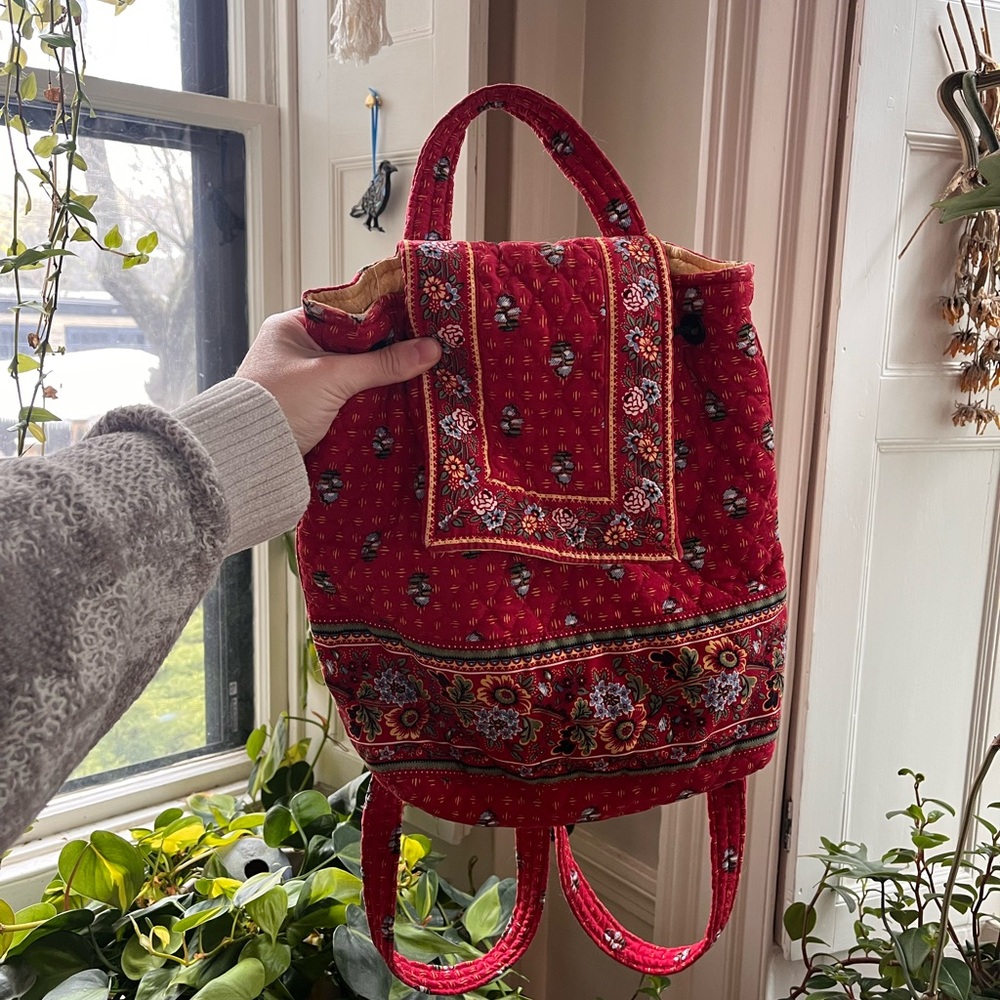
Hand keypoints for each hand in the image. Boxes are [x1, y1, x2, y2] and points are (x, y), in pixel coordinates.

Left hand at [236, 309, 440, 453]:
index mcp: (290, 327)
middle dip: (382, 351)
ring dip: (376, 377)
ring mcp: (300, 380)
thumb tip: (431, 349)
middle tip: (421, 349)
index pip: (345, 313)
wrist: (246, 457)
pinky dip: (365, 398)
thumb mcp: (334, 377)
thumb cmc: (279, 404)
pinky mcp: (308, 408)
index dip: (380, 317)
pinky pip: (345, 396)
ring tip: (415, 373)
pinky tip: (393, 399)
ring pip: (350, 372)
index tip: (414, 322)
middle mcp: (294, 349)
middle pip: (351, 344)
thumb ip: (383, 363)